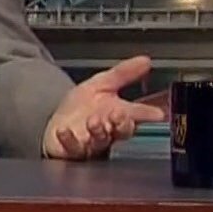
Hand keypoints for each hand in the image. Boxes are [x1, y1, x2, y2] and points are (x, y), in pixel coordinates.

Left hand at [41, 55, 165, 159]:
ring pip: (100, 141)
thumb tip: (145, 60)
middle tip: (119, 114)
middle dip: (122, 124)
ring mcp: (90, 143)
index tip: (156, 114)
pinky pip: (72, 148)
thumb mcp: (101, 84)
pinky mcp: (72, 151)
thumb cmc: (81, 108)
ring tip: (93, 121)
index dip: (147, 114)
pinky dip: (68, 140)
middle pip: (122, 132)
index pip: (137, 115)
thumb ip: (123, 74)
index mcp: (118, 116)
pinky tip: (64, 131)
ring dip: (98, 131)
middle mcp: (108, 132)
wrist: (56, 123)